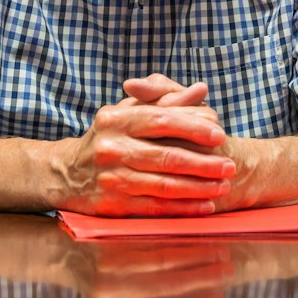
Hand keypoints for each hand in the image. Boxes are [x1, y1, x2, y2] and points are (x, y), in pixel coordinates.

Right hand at [55, 76, 234, 216]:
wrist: (67, 174)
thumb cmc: (108, 137)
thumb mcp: (128, 111)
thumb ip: (165, 100)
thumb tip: (201, 89)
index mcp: (116, 120)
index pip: (161, 120)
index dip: (193, 127)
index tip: (220, 134)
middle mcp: (111, 148)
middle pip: (167, 156)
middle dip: (203, 162)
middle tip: (230, 165)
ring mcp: (112, 178)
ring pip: (164, 185)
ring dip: (199, 188)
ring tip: (223, 185)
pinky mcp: (114, 205)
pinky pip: (156, 208)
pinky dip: (183, 208)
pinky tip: (204, 205)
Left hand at [66, 240, 233, 297]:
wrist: (65, 254)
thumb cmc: (105, 289)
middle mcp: (105, 294)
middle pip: (162, 287)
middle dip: (200, 279)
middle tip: (228, 274)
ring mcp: (104, 265)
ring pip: (159, 261)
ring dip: (194, 257)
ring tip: (220, 253)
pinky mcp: (108, 240)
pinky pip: (150, 240)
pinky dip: (177, 240)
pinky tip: (197, 237)